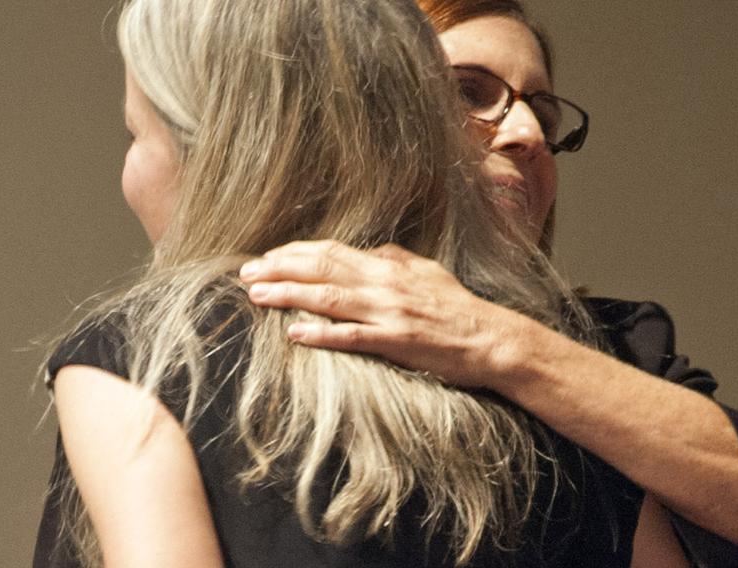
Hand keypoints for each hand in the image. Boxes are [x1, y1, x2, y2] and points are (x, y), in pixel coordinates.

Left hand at [239, 240, 526, 387]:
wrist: (491, 339)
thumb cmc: (458, 308)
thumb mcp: (427, 273)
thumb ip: (395, 259)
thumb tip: (370, 251)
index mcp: (389, 266)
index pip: (332, 252)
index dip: (295, 253)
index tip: (267, 258)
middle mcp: (384, 284)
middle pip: (322, 269)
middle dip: (279, 269)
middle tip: (246, 273)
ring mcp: (389, 312)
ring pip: (329, 298)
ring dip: (289, 295)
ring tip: (256, 296)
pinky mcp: (396, 342)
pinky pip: (353, 336)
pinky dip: (321, 334)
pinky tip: (294, 334)